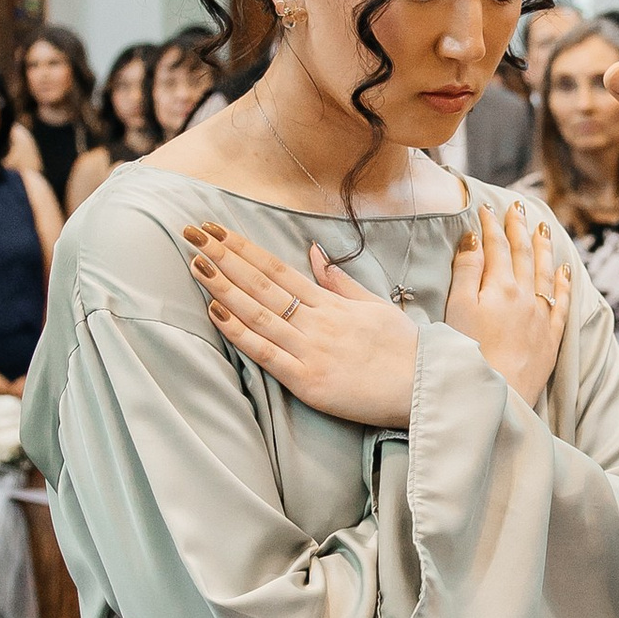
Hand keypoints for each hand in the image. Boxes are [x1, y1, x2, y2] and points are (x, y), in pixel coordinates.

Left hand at [186, 219, 420, 428]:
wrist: (427, 388)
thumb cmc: (404, 350)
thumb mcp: (374, 306)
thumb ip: (339, 282)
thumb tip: (314, 253)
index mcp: (331, 303)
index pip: (278, 269)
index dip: (244, 248)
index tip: (216, 230)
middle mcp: (317, 321)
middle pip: (262, 284)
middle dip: (224, 257)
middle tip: (192, 234)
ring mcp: (311, 350)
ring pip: (259, 313)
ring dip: (224, 287)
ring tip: (195, 264)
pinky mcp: (309, 381)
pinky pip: (267, 353)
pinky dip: (240, 333)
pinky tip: (217, 313)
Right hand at [446, 201, 573, 406]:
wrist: (498, 394)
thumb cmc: (469, 353)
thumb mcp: (458, 308)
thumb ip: (466, 271)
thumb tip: (474, 238)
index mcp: (499, 286)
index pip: (496, 247)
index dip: (490, 225)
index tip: (486, 208)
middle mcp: (525, 295)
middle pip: (523, 254)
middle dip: (519, 228)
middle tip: (518, 206)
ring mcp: (541, 316)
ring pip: (545, 272)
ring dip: (543, 247)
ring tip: (543, 227)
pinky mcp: (551, 338)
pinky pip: (562, 303)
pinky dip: (563, 284)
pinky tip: (565, 271)